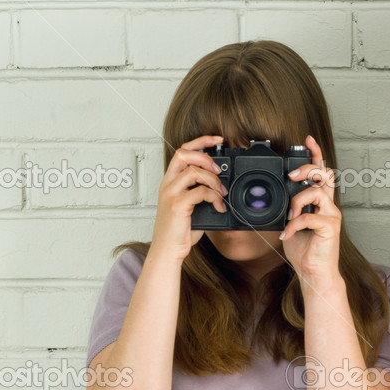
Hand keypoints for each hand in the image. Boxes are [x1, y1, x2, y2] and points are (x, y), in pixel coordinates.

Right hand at [151, 135, 227, 263]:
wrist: (168, 250)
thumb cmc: (179, 230)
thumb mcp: (191, 206)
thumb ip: (201, 192)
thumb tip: (222, 185)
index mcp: (170, 181)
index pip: (182, 151)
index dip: (200, 141)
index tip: (217, 139)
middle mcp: (168, 184)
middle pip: (183, 153)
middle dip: (205, 157)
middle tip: (218, 170)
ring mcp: (171, 193)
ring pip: (194, 171)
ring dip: (214, 180)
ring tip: (222, 193)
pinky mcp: (178, 205)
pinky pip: (200, 192)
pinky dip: (214, 197)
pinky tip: (219, 206)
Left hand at [280, 135, 342, 291]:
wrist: (313, 274)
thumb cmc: (304, 251)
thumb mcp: (290, 225)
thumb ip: (288, 209)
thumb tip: (275, 199)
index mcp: (319, 203)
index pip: (321, 173)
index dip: (316, 154)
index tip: (307, 140)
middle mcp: (328, 206)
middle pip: (324, 174)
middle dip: (307, 169)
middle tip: (291, 176)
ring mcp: (331, 215)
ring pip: (316, 192)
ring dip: (297, 201)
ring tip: (289, 216)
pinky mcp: (331, 227)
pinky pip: (309, 216)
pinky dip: (294, 224)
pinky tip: (287, 234)